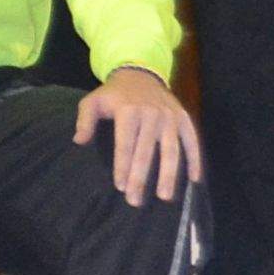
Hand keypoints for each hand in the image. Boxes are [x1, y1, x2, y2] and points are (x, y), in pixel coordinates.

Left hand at [77, 66, 200, 206]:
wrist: (140, 73)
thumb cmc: (113, 94)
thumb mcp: (92, 101)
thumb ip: (84, 121)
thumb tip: (78, 141)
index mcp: (128, 111)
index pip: (125, 144)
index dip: (123, 166)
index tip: (120, 187)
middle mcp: (151, 115)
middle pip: (146, 152)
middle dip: (141, 178)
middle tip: (136, 201)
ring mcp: (170, 117)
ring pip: (171, 150)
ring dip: (169, 175)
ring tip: (166, 196)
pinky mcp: (184, 118)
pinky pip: (192, 141)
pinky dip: (194, 159)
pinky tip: (194, 179)